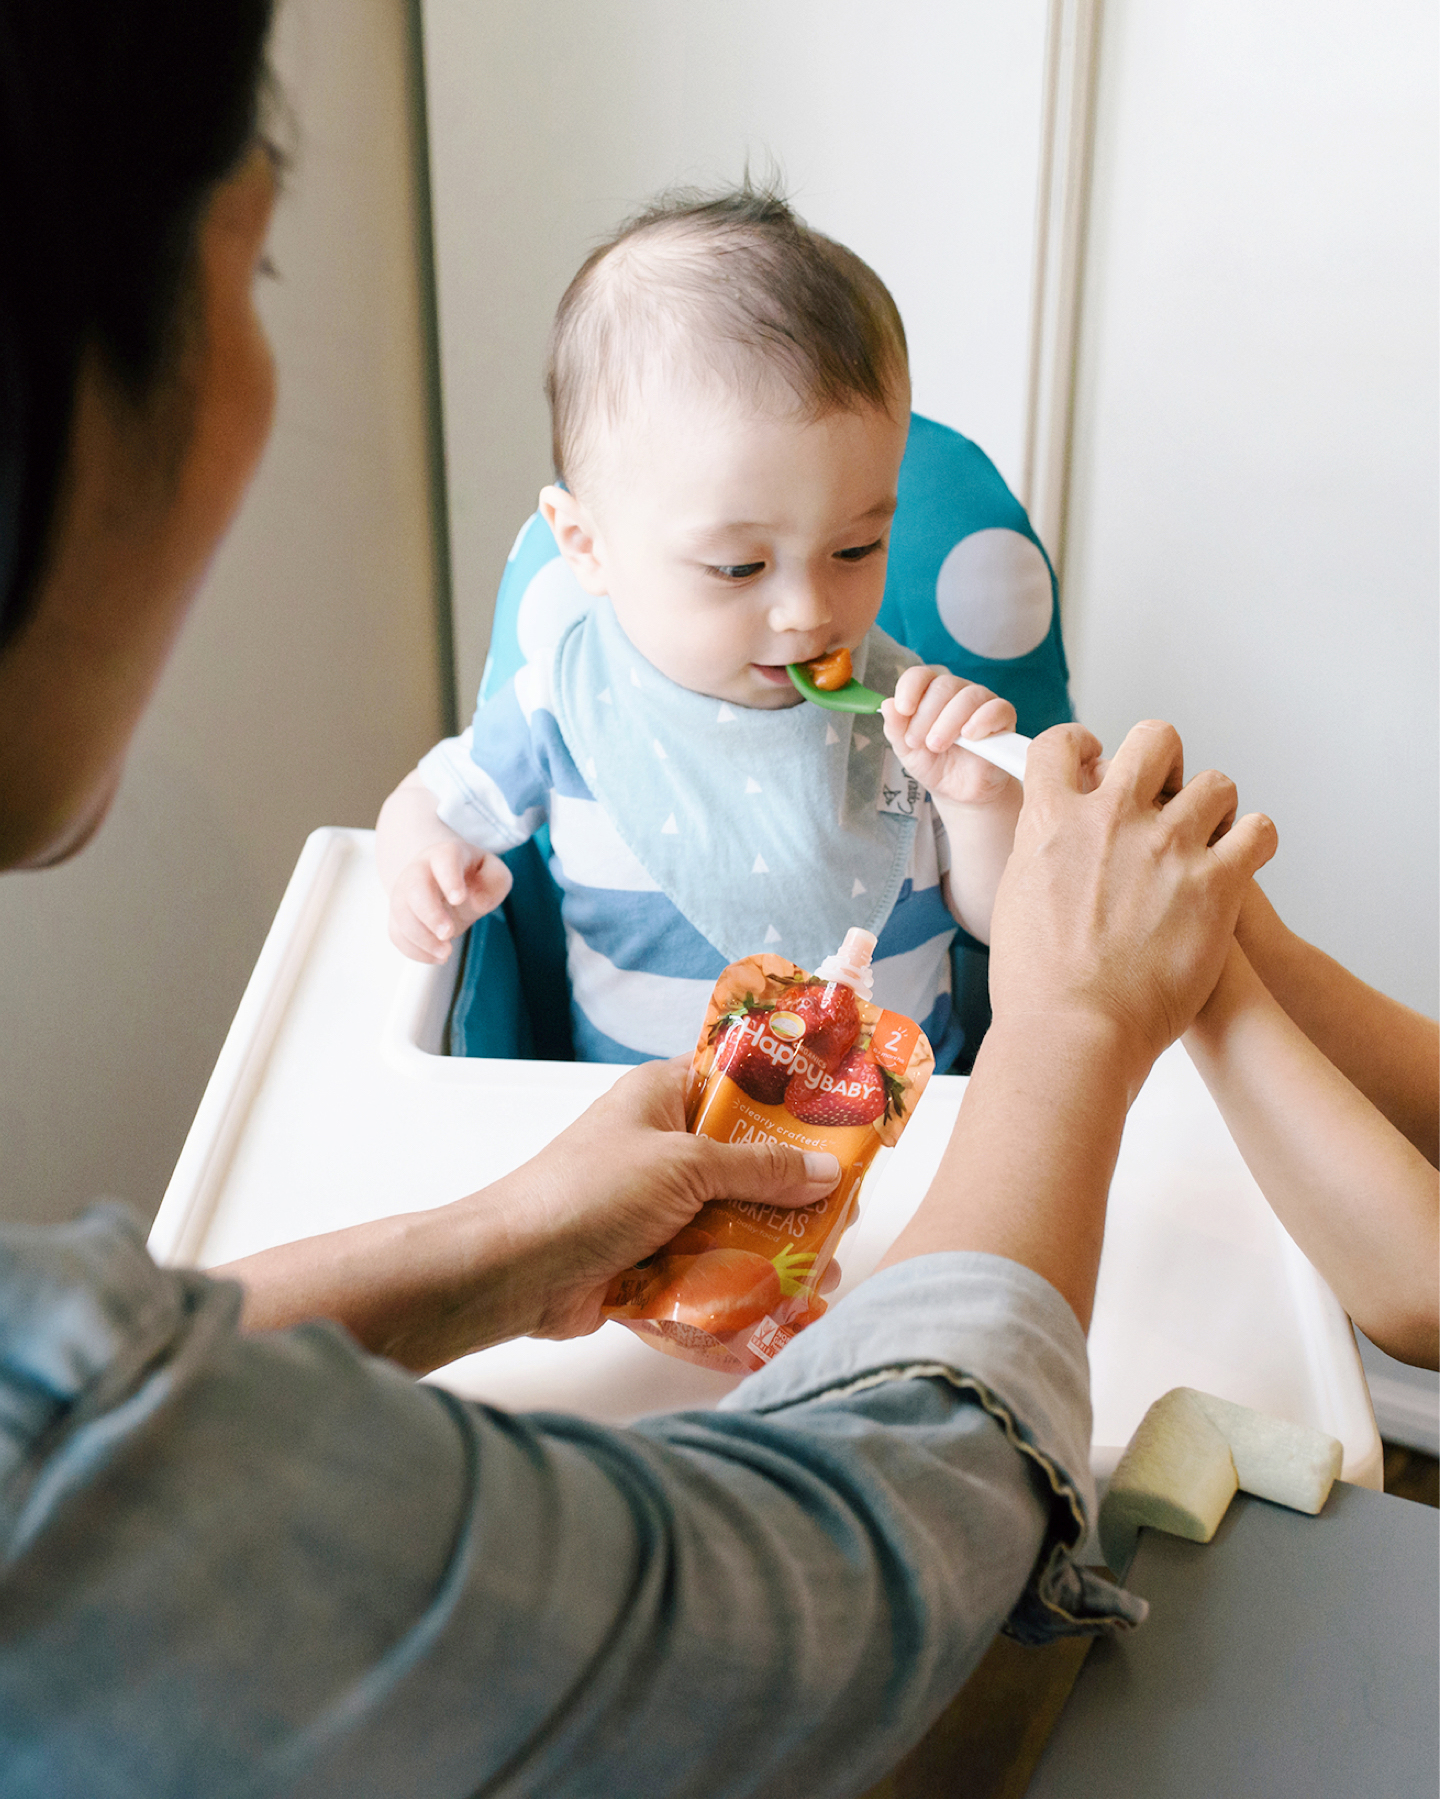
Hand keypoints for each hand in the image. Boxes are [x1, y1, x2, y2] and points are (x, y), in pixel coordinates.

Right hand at [387, 840, 511, 962]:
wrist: (440, 879)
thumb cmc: (471, 876)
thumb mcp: (492, 872)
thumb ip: (495, 881)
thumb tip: (475, 901)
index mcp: (445, 855)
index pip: (444, 859)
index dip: (449, 878)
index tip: (459, 898)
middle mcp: (419, 871)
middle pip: (415, 888)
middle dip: (430, 914)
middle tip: (448, 933)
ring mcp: (404, 893)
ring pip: (402, 915)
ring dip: (422, 939)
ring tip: (446, 952)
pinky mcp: (398, 916)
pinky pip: (397, 934)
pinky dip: (415, 950)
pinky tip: (437, 956)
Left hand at [492, 1058, 841, 1343]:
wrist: (516, 1270)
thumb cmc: (589, 1193)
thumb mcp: (683, 1165)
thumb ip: (758, 1168)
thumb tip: (824, 1171)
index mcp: (663, 1096)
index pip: (738, 1084)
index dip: (789, 1101)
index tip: (842, 1122)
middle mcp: (663, 1145)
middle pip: (746, 1161)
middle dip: (794, 1190)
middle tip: (844, 1212)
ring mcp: (657, 1205)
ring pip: (732, 1218)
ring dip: (773, 1244)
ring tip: (825, 1268)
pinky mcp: (652, 1257)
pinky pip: (709, 1265)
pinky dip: (740, 1281)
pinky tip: (785, 1299)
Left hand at [881, 666, 1018, 805]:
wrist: (959, 792)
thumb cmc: (933, 765)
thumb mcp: (906, 751)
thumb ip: (895, 728)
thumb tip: (887, 704)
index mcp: (930, 694)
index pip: (920, 675)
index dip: (910, 688)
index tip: (903, 709)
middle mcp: (957, 692)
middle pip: (943, 685)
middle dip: (926, 716)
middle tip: (918, 743)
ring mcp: (981, 703)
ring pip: (969, 696)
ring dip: (948, 722)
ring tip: (937, 746)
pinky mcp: (1002, 718)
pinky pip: (997, 708)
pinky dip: (981, 720)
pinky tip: (968, 736)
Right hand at [988, 720, 1277, 1084]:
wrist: (1073, 1030)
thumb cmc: (1038, 985)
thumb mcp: (1015, 898)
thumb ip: (1041, 852)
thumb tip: (1052, 835)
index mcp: (1053, 821)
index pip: (1062, 746)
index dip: (1080, 745)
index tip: (1092, 758)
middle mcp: (1112, 821)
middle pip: (1153, 739)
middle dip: (1162, 761)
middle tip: (1162, 794)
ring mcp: (1167, 848)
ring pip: (1214, 783)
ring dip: (1213, 808)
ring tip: (1205, 840)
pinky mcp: (1216, 884)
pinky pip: (1258, 832)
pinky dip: (1253, 843)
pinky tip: (1238, 862)